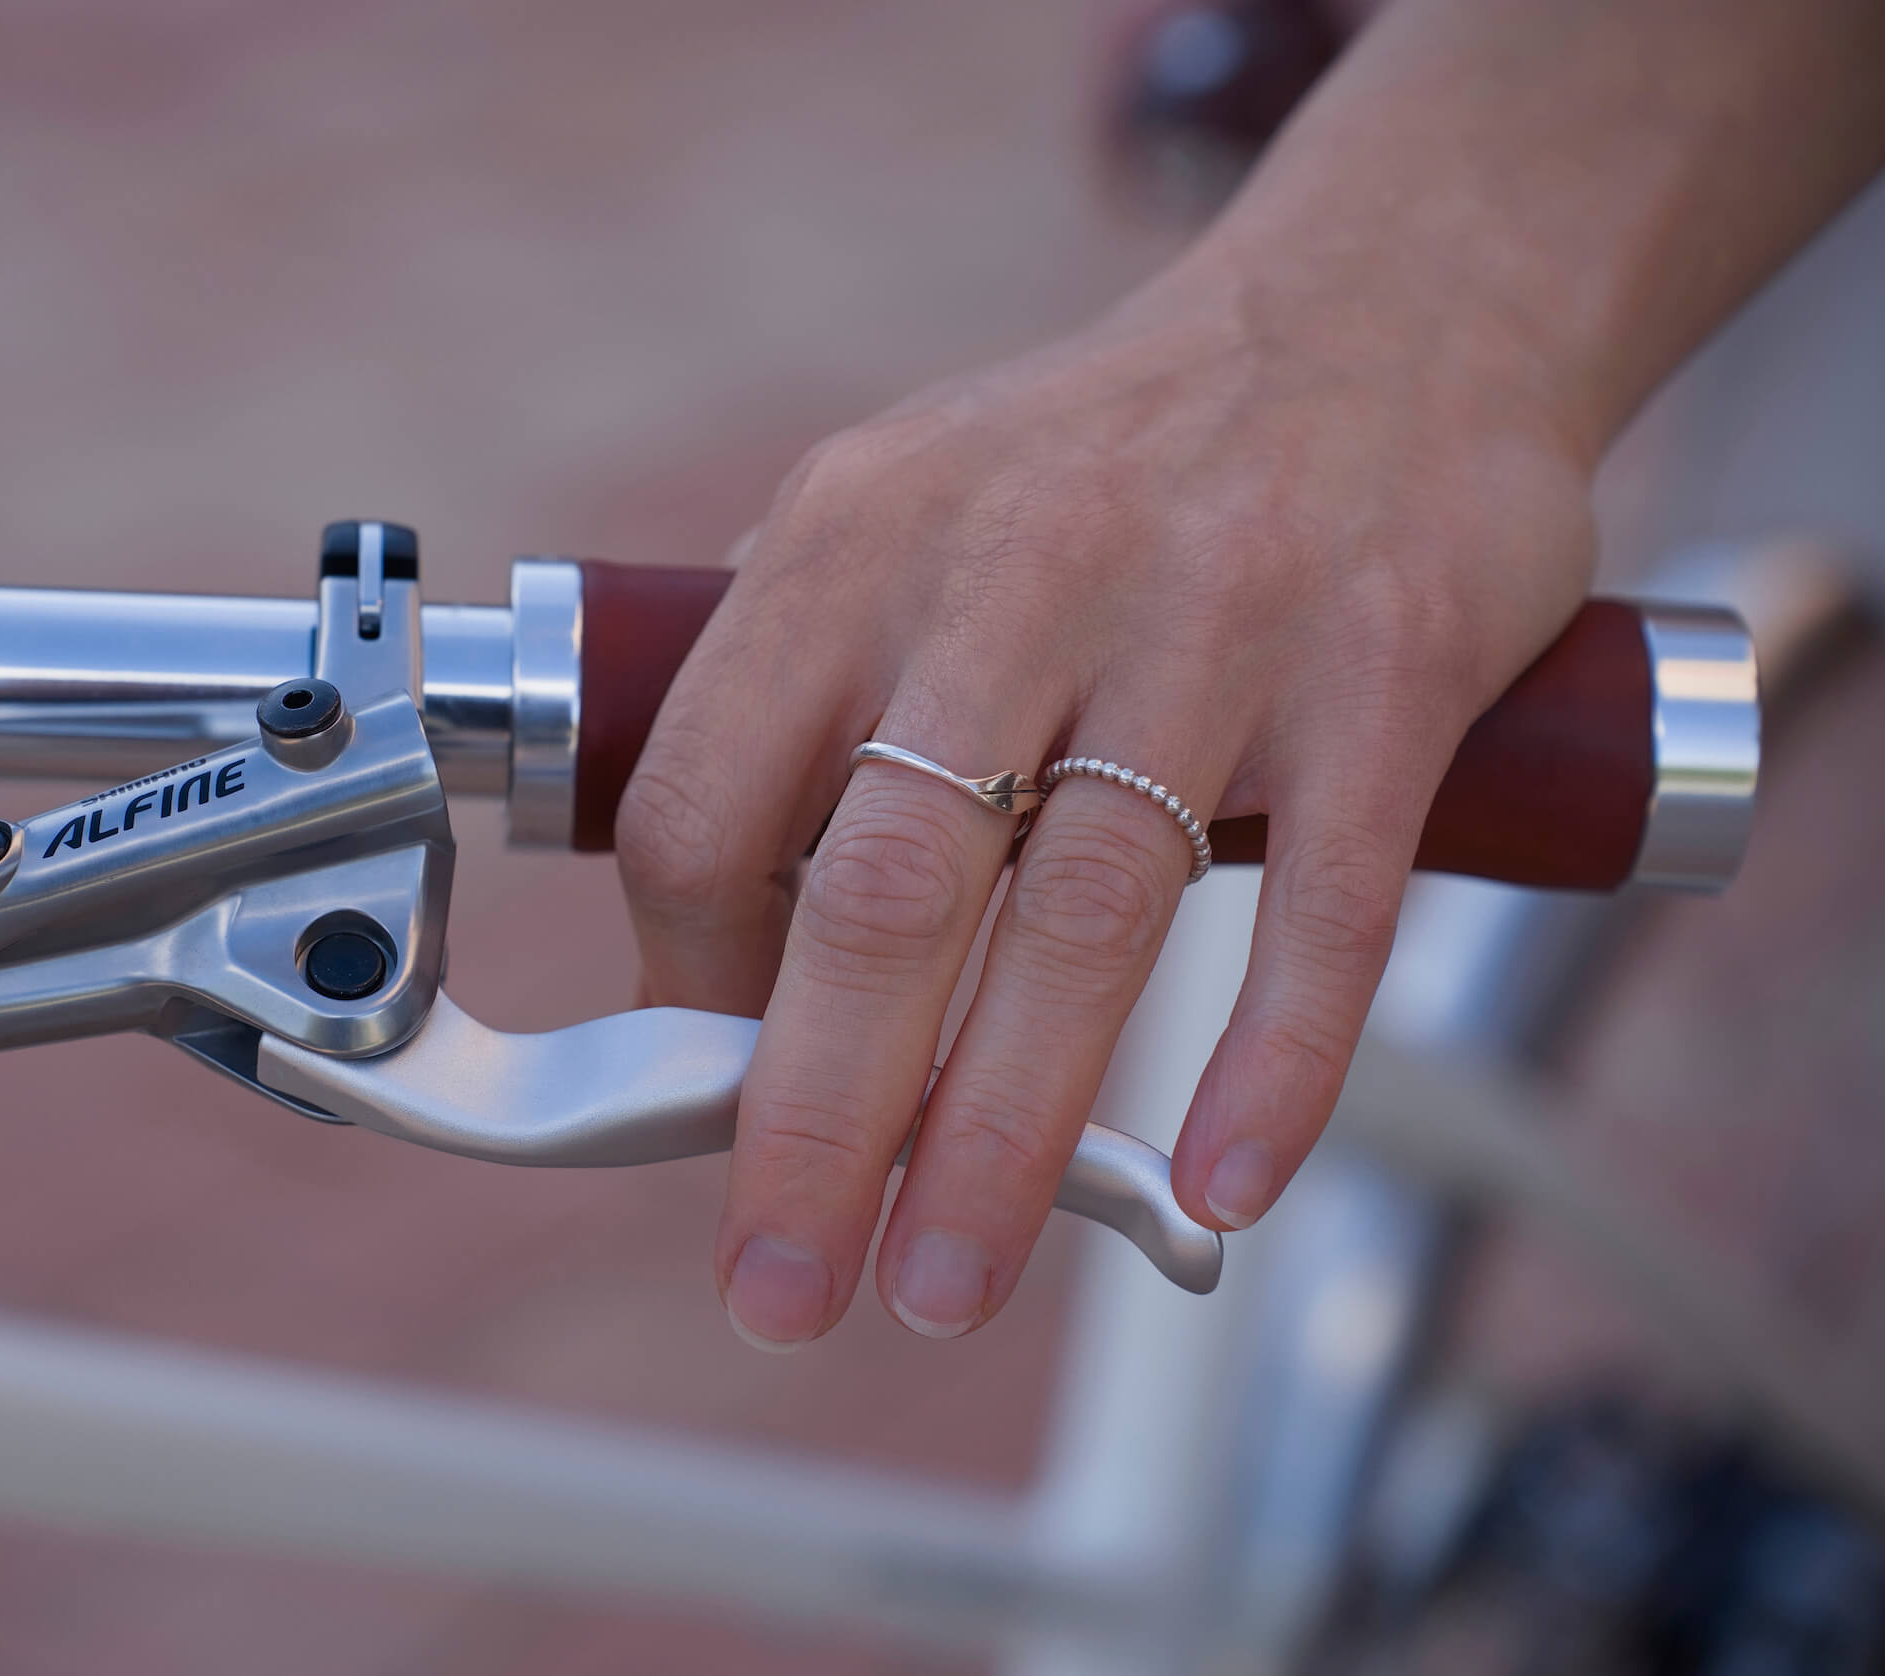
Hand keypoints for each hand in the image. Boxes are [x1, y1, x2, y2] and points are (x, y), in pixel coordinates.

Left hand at [616, 254, 1596, 1346]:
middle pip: (882, 893)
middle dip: (814, 1120)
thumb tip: (716, 947)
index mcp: (855, 538)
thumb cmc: (1111, 459)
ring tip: (945, 1279)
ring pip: (1089, 917)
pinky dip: (1271, 1062)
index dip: (689, 985)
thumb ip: (807, 697)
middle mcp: (1018, 568)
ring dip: (1006, 1132)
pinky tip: (1218, 1188)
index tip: (701, 1102)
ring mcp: (1213, 612)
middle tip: (782, 1284)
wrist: (1386, 305)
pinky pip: (1323, 900)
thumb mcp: (905, 511)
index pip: (708, 802)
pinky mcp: (1388, 661)